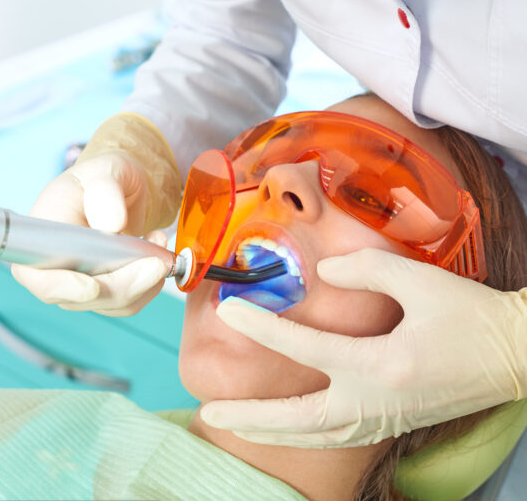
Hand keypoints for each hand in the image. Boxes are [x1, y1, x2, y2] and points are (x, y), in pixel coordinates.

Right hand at [11, 151, 166, 315]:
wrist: (124, 188)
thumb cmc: (108, 176)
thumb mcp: (107, 171)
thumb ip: (105, 192)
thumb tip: (111, 225)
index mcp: (43, 233)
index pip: (36, 274)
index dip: (62, 287)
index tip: (92, 287)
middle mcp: (54, 264)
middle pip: (79, 297)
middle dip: (124, 285)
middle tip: (157, 262)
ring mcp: (78, 281)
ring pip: (109, 304)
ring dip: (143, 282)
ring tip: (158, 241)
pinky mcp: (104, 289)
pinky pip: (128, 301)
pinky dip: (150, 283)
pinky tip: (156, 253)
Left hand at [200, 248, 526, 446]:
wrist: (515, 355)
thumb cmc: (471, 315)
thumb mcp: (419, 280)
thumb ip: (364, 269)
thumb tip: (325, 272)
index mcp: (381, 366)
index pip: (305, 347)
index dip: (262, 327)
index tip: (229, 310)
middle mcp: (375, 403)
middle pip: (299, 420)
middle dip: (250, 417)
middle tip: (209, 412)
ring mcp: (383, 420)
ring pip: (314, 437)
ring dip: (270, 432)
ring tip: (233, 425)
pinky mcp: (391, 423)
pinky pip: (333, 437)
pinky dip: (300, 435)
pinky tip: (284, 427)